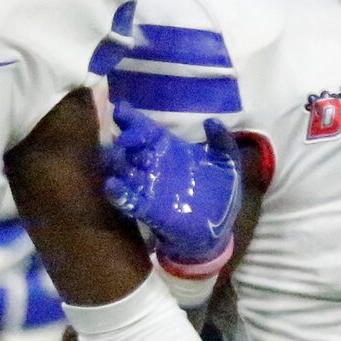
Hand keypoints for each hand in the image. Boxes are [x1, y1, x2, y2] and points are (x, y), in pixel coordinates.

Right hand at [101, 103, 241, 268]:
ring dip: (115, 163)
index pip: (146, 130)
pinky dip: (119, 193)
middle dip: (124, 140)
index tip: (120, 109)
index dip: (132, 119)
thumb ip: (223, 142)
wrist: (218, 230)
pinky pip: (128, 200)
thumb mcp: (229, 165)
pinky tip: (112, 186)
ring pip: (123, 171)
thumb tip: (211, 121)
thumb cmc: (222, 194)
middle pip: (130, 147)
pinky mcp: (148, 210)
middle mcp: (154, 165)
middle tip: (123, 138)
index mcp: (170, 150)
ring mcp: (148, 187)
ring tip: (111, 156)